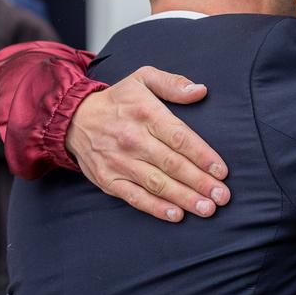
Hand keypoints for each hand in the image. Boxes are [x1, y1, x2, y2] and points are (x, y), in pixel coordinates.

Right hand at [64, 66, 229, 221]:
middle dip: (200, 182)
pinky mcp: (108, 179)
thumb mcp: (143, 79)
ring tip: (207, 209)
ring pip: (157, 184)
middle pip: (172, 164)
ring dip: (184, 198)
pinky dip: (156, 208)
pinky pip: (135, 197)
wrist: (73, 118)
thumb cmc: (117, 101)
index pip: (180, 138)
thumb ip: (172, 84)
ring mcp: (119, 162)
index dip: (203, 156)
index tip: (222, 171)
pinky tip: (176, 215)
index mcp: (146, 114)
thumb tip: (200, 91)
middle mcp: (133, 139)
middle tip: (222, 196)